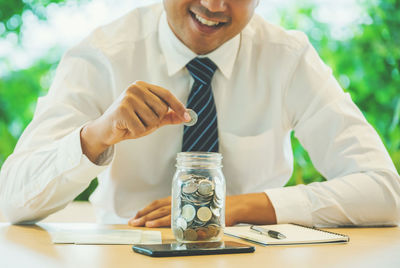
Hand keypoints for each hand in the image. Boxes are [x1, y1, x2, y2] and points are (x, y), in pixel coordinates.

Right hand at [80, 81, 190, 161]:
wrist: (105, 130)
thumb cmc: (129, 122)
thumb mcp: (151, 118)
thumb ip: (168, 116)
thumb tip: (188, 116)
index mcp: (143, 86)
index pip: (166, 94)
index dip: (178, 106)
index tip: (188, 117)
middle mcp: (135, 88)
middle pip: (161, 109)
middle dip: (154, 121)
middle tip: (140, 121)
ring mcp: (128, 98)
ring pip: (152, 120)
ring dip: (144, 127)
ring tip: (132, 124)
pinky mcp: (122, 110)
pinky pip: (141, 128)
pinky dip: (136, 132)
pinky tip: (126, 128)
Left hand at [128, 193, 276, 227]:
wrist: (234, 207)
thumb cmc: (216, 206)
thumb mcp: (199, 206)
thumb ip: (186, 210)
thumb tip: (173, 218)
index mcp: (182, 198)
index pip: (160, 202)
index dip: (147, 209)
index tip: (136, 216)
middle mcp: (183, 200)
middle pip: (159, 206)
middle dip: (144, 215)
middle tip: (132, 222)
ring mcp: (189, 206)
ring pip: (166, 211)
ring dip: (151, 218)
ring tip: (141, 223)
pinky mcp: (195, 212)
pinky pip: (178, 217)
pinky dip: (165, 220)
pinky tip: (156, 224)